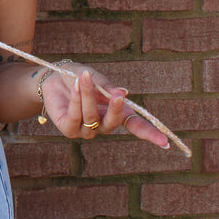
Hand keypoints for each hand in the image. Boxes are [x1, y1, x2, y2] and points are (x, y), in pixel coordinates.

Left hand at [41, 66, 168, 148]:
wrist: (53, 77)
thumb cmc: (79, 77)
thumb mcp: (96, 78)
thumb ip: (108, 88)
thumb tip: (124, 94)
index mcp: (114, 113)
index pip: (135, 126)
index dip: (150, 133)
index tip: (165, 142)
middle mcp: (102, 125)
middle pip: (113, 123)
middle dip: (115, 109)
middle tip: (117, 96)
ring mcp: (86, 130)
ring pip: (91, 116)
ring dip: (88, 95)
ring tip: (83, 77)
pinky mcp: (69, 130)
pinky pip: (76, 117)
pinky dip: (77, 100)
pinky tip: (76, 85)